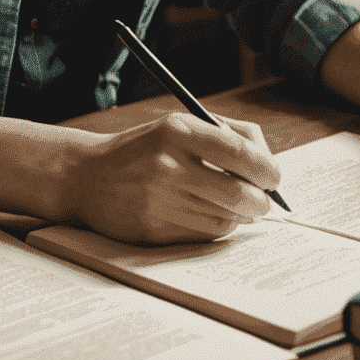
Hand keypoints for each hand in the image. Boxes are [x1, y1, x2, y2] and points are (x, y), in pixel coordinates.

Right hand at [61, 113, 280, 244]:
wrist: (86, 177)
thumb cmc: (142, 148)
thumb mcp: (177, 125)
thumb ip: (224, 136)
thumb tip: (268, 164)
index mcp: (178, 131)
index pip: (242, 153)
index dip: (268, 170)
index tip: (273, 177)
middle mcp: (169, 165)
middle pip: (240, 194)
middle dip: (261, 201)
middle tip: (261, 200)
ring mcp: (161, 200)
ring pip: (227, 219)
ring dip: (239, 215)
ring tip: (232, 204)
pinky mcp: (155, 230)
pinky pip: (206, 235)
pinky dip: (218, 227)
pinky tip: (209, 214)